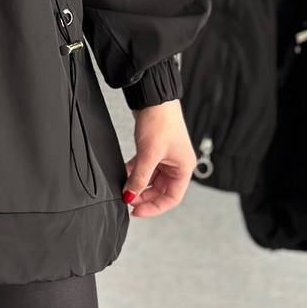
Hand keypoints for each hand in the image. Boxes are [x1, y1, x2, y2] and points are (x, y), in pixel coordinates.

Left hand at [122, 99, 196, 217]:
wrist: (153, 96)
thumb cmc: (160, 121)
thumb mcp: (149, 153)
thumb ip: (139, 178)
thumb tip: (130, 196)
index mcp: (183, 168)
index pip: (171, 198)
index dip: (154, 207)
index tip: (136, 211)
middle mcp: (177, 164)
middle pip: (160, 190)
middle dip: (143, 196)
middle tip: (127, 200)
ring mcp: (165, 157)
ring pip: (151, 179)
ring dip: (137, 184)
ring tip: (123, 188)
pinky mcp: (154, 149)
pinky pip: (145, 167)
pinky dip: (134, 172)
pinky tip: (123, 174)